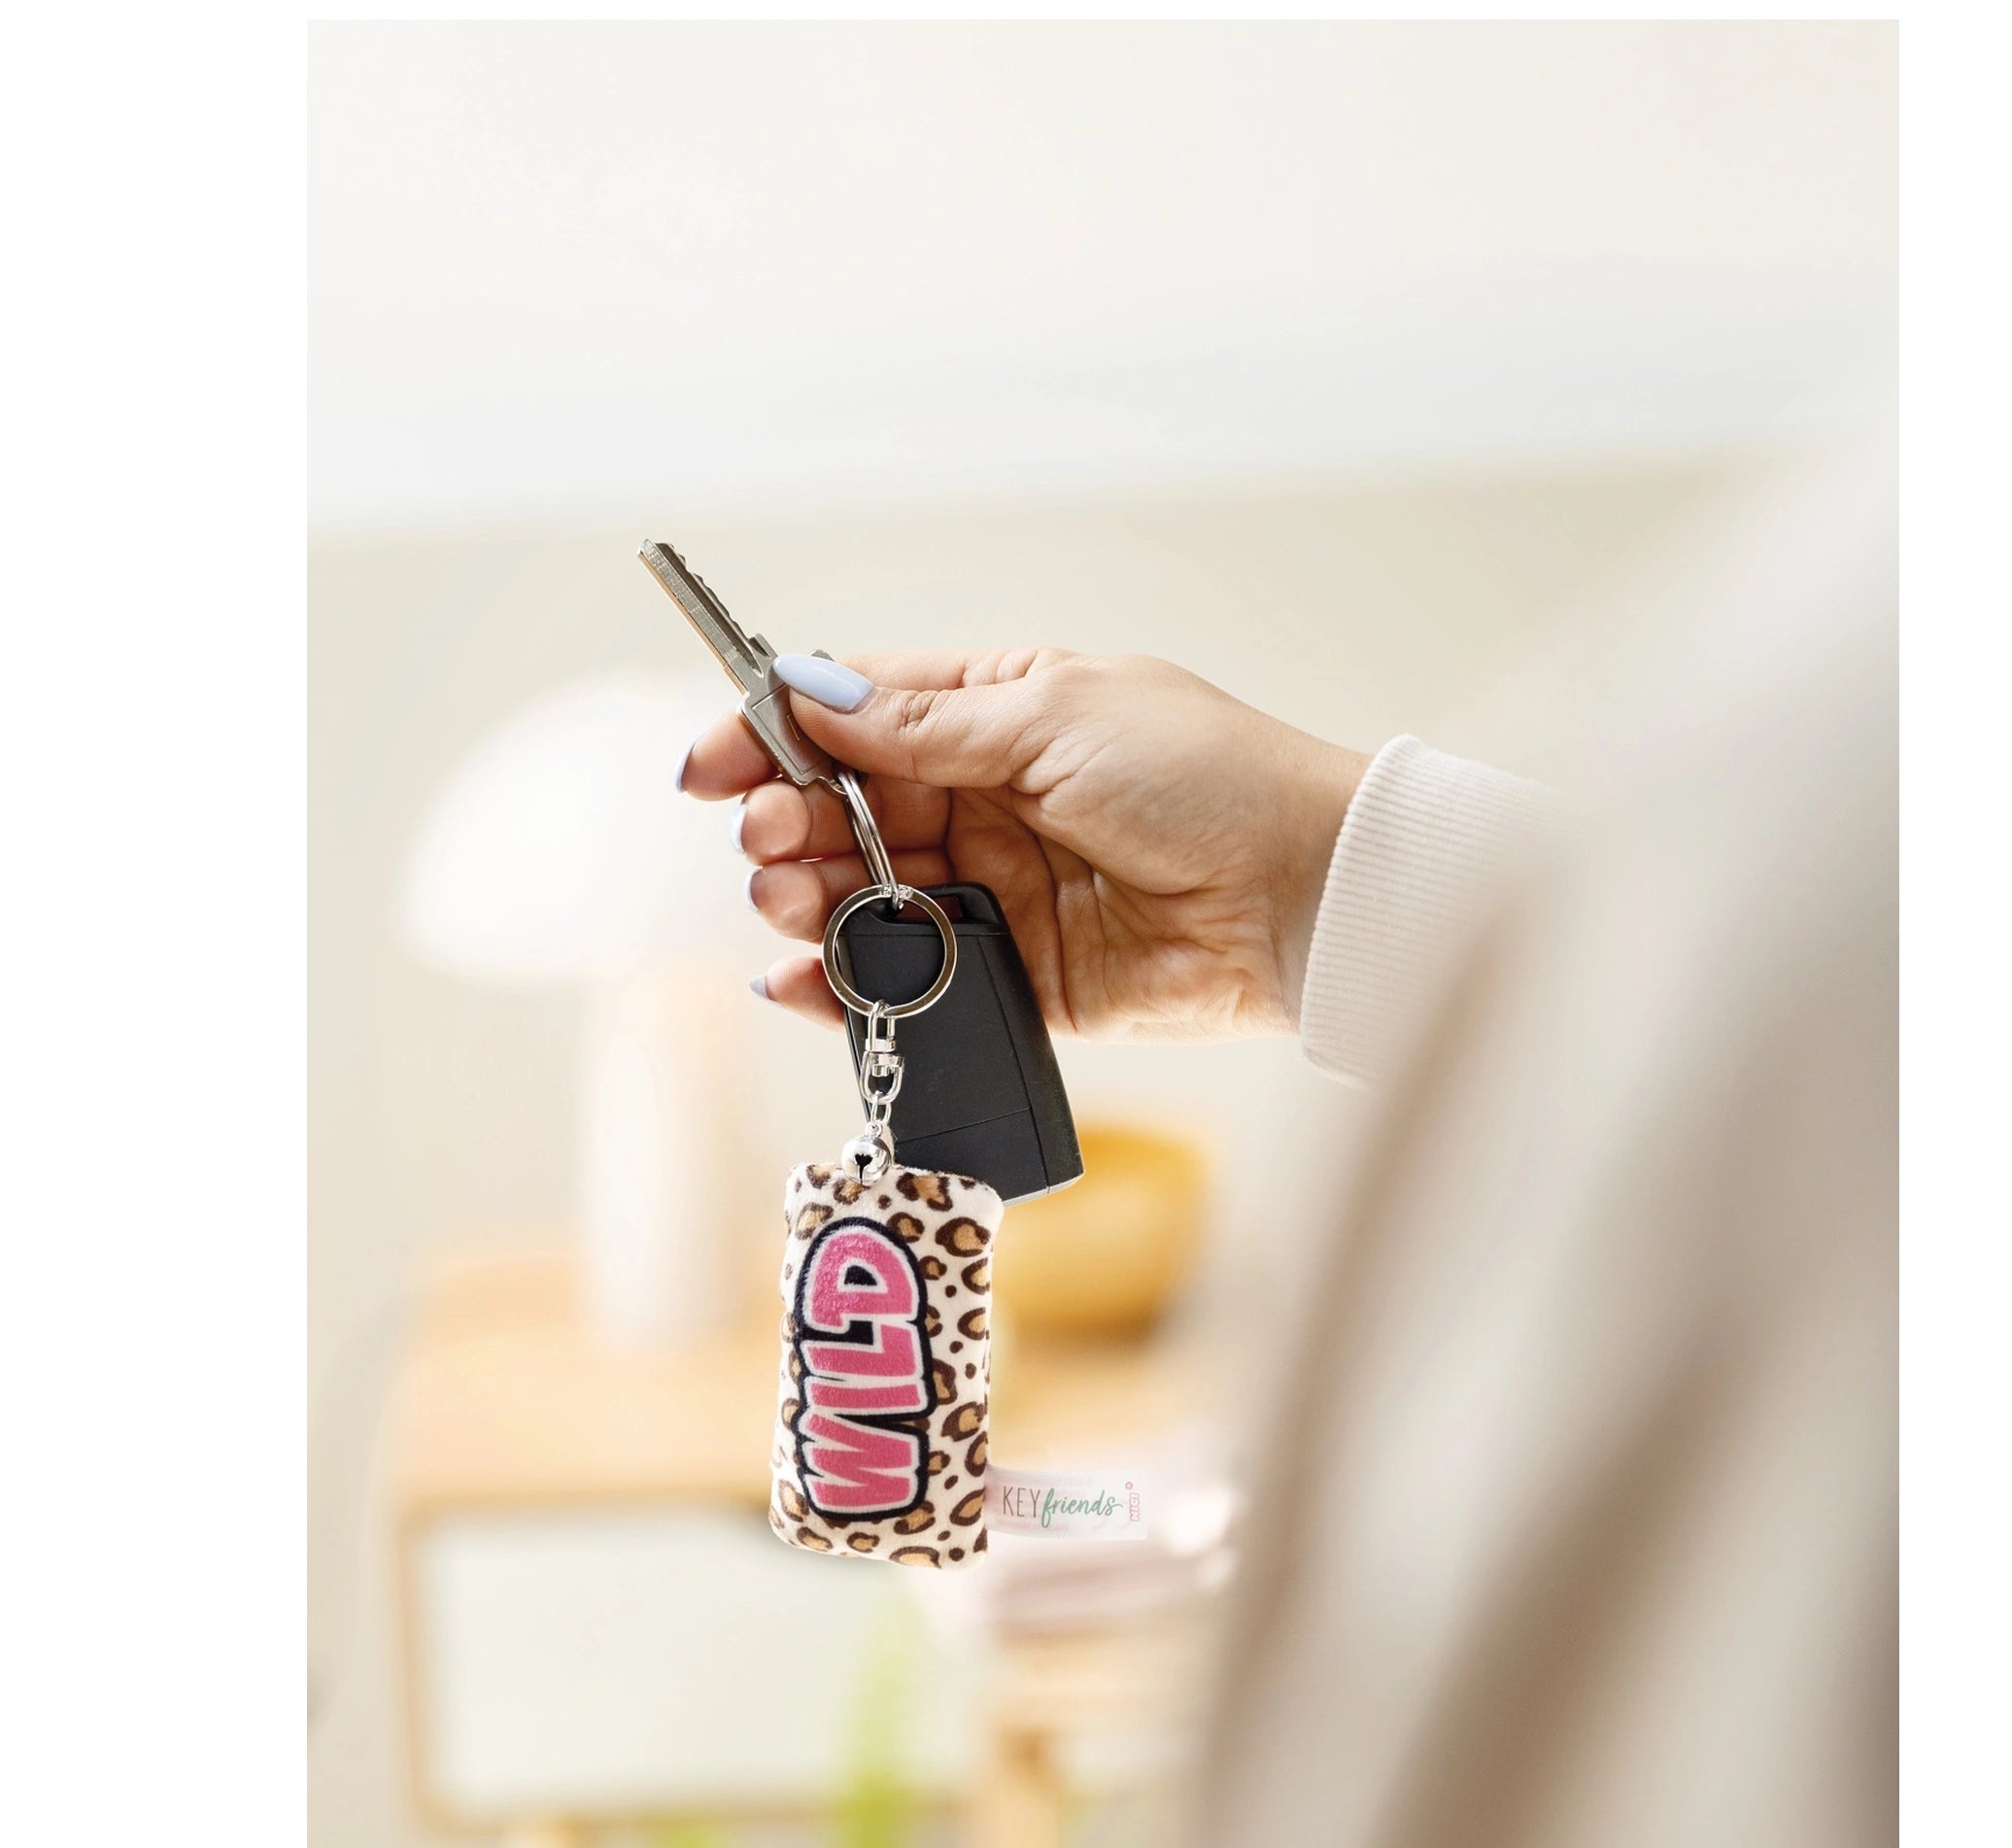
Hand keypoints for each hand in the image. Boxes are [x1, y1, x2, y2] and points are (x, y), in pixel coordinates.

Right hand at [680, 650, 1368, 1038]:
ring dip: (808, 901)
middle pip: (844, 812)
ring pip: (865, 899)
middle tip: (764, 841)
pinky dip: (850, 989)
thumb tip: (814, 694)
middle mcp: (990, 802)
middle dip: (784, 824)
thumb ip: (928, 724)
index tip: (711, 764)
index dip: (774, 734)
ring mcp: (1000, 894)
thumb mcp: (1055, 716)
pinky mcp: (1020, 980)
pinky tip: (803, 984)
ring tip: (786, 903)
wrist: (1301, 893)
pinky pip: (914, 984)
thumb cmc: (1207, 780)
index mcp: (1000, 713)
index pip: (859, 715)